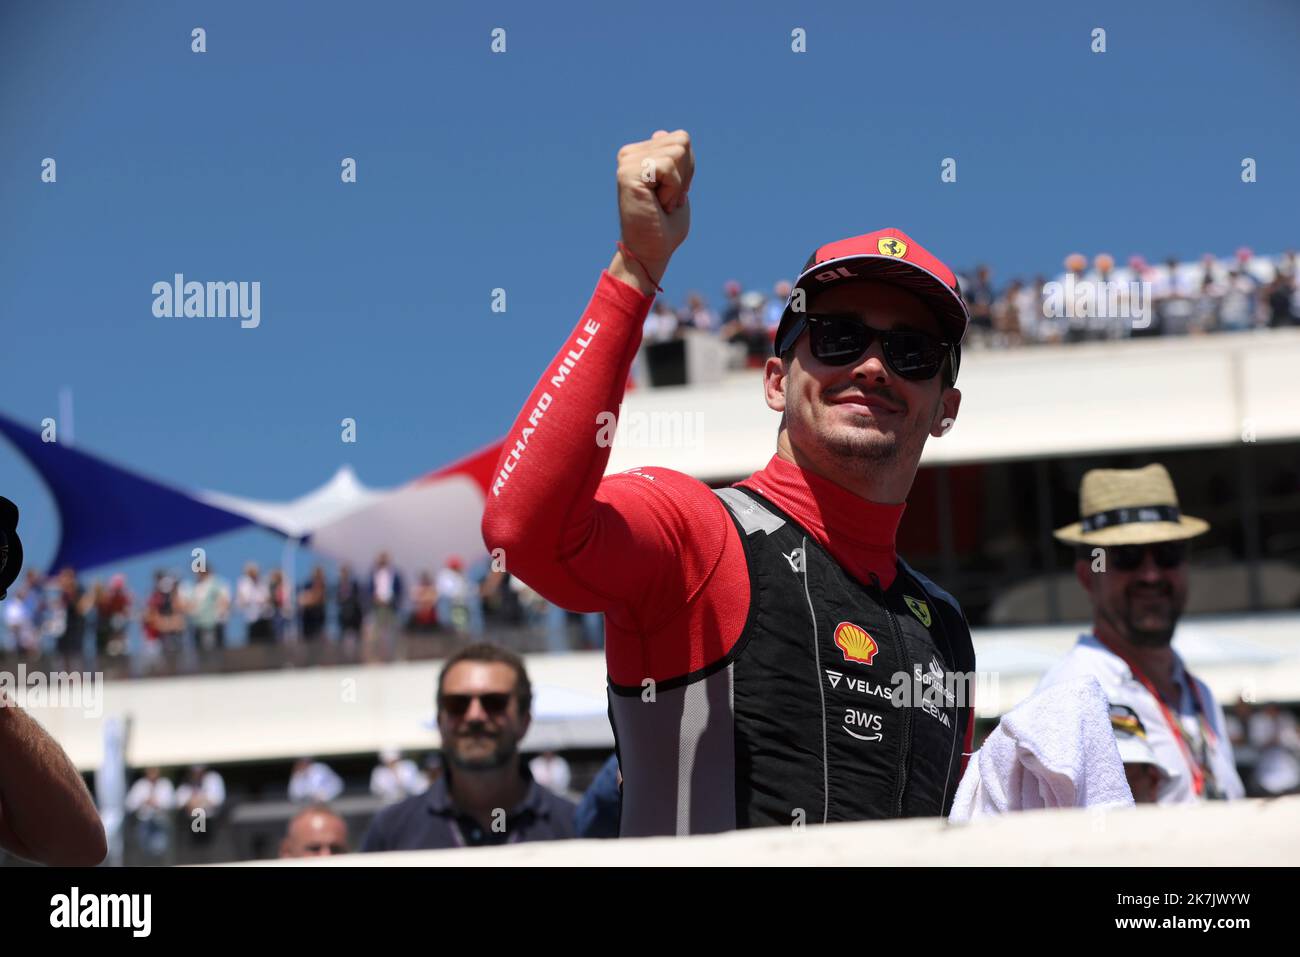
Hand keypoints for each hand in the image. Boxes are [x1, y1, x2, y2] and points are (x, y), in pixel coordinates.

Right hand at [609, 129, 693, 292]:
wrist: (650, 252)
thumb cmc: (664, 227)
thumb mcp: (676, 186)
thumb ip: (673, 161)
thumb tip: (661, 132)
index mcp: (639, 154)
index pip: (681, 139)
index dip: (688, 169)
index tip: (673, 194)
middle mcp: (630, 154)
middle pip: (682, 140)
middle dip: (685, 175)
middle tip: (667, 200)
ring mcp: (627, 162)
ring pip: (677, 151)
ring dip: (678, 184)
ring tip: (661, 203)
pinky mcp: (628, 173)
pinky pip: (668, 167)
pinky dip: (672, 190)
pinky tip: (657, 204)